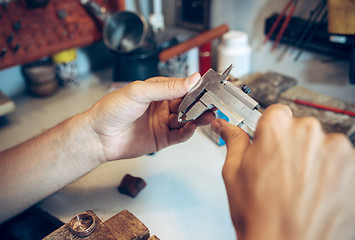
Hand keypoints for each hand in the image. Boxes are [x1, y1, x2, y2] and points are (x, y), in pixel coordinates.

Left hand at [87, 73, 214, 160]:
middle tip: (213, 103)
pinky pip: (179, 135)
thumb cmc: (111, 109)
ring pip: (186, 119)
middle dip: (200, 104)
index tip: (209, 87)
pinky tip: (192, 127)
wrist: (98, 136)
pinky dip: (187, 132)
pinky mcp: (162, 139)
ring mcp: (162, 123)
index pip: (182, 87)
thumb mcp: (140, 92)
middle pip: (187, 104)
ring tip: (208, 115)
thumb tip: (192, 79)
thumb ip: (168, 88)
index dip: (196, 87)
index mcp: (157, 91)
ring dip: (197, 118)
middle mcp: (161, 106)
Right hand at [211, 104, 354, 239]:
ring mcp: (337, 149)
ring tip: (300, 186)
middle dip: (292, 146)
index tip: (272, 146)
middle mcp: (309, 131)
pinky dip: (334, 174)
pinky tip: (318, 192)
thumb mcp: (234, 173)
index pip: (277, 113)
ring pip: (323, 145)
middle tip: (282, 172)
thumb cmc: (260, 214)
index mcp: (277, 126)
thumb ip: (233, 140)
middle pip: (301, 128)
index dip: (272, 132)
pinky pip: (343, 162)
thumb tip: (224, 126)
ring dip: (315, 160)